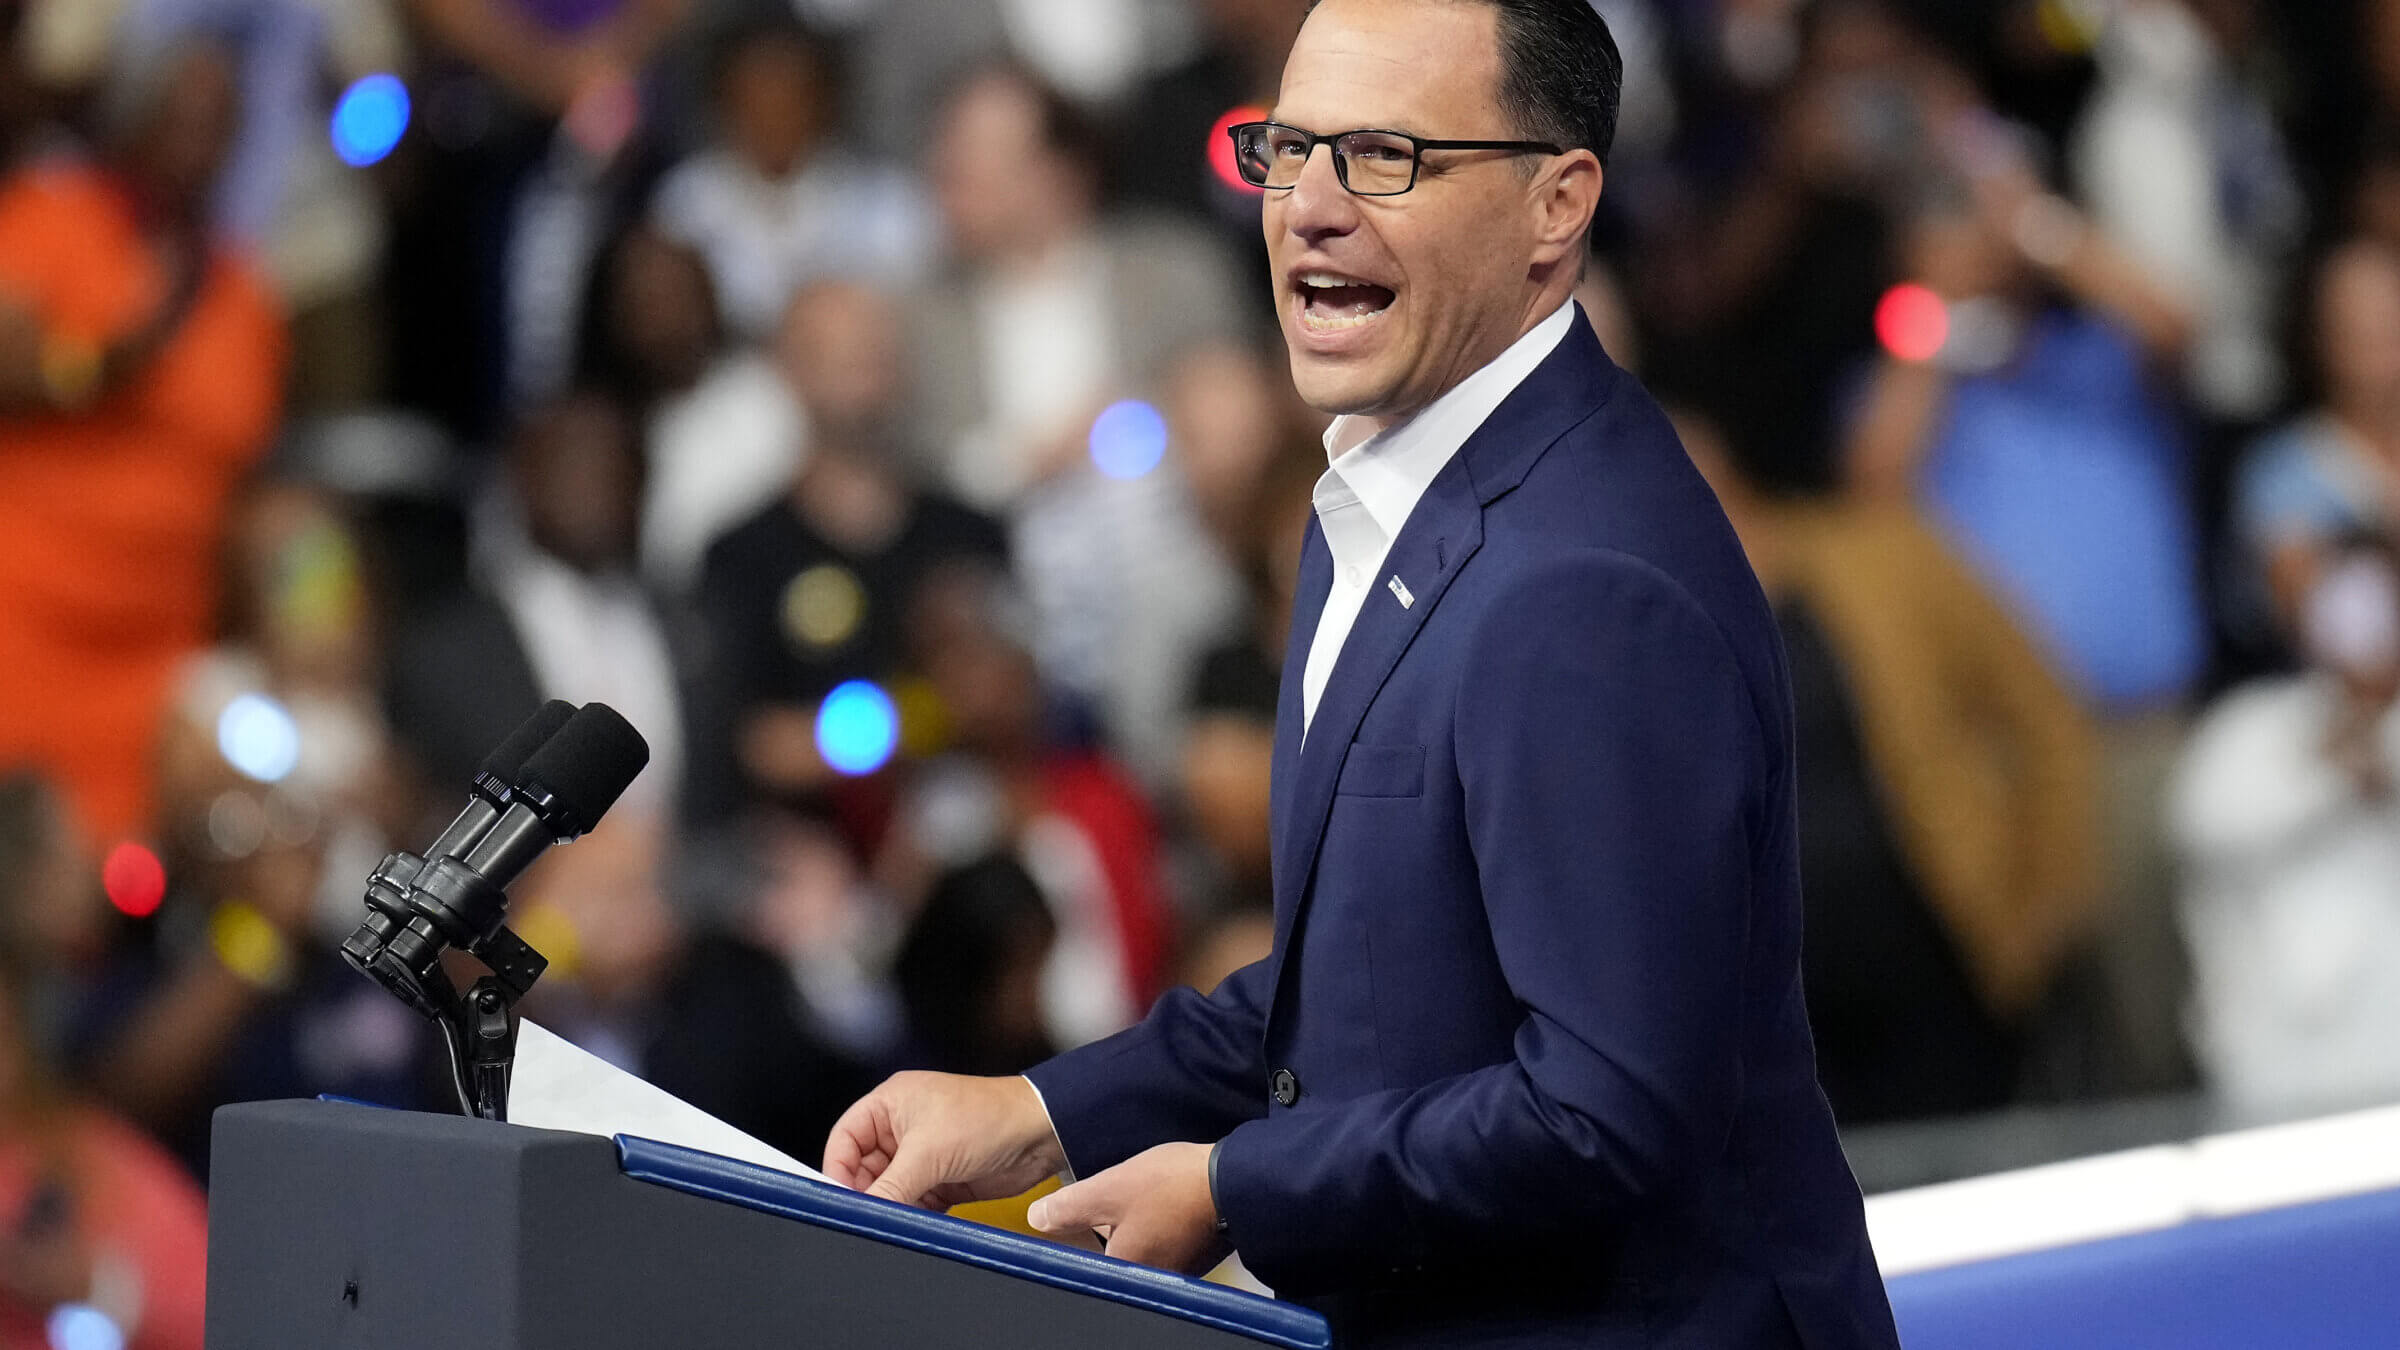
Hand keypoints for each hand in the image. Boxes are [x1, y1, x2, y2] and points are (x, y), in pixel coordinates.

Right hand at [824, 1072, 1065, 1209]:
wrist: (1042, 1133)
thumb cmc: (989, 1118)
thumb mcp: (930, 1153)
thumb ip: (891, 1186)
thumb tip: (862, 1212)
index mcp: (890, 1103)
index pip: (844, 1139)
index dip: (837, 1171)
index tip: (838, 1201)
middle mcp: (902, 1127)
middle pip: (863, 1169)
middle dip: (867, 1194)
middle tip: (870, 1218)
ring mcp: (922, 1154)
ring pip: (888, 1190)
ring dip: (892, 1207)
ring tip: (896, 1221)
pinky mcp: (941, 1178)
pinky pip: (913, 1202)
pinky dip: (912, 1215)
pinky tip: (917, 1224)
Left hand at [1028, 1142, 1227, 1275]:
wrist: (1236, 1180)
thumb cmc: (1173, 1186)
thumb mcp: (1109, 1189)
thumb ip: (1068, 1208)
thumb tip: (1038, 1219)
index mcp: (1124, 1271)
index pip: (1086, 1268)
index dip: (1078, 1242)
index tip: (1082, 1223)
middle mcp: (1151, 1284)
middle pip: (1115, 1262)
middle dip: (1108, 1234)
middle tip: (1118, 1205)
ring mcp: (1178, 1273)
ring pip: (1140, 1253)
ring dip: (1136, 1231)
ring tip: (1145, 1201)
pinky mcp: (1197, 1259)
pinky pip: (1165, 1248)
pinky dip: (1160, 1230)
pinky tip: (1165, 1205)